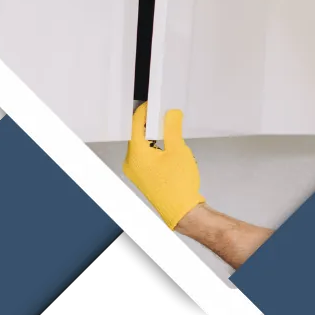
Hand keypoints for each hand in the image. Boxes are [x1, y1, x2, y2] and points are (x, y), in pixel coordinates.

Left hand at [122, 102, 205, 229]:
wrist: (183, 211)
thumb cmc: (179, 187)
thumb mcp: (178, 150)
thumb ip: (172, 128)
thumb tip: (171, 114)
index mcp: (136, 155)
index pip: (135, 124)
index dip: (145, 110)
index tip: (154, 103)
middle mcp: (131, 163)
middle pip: (137, 134)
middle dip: (151, 123)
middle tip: (164, 114)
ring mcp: (136, 171)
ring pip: (141, 144)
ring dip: (154, 135)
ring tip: (168, 130)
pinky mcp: (142, 176)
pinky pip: (144, 155)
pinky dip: (154, 146)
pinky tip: (166, 146)